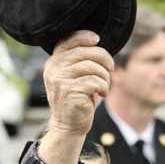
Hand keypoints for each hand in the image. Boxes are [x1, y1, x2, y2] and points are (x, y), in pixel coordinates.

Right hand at [38, 31, 113, 163]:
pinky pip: (94, 81)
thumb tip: (97, 43)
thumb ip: (80, 60)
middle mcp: (53, 69)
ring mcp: (60, 80)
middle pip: (84, 52)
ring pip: (91, 67)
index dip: (84, 36)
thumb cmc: (78, 100)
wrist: (69, 126)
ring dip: (104, 76)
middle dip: (103, 58)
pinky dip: (103, 86)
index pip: (67, 41)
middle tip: (111, 68)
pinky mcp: (69, 91)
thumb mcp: (76, 77)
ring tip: (104, 86)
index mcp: (53, 63)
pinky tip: (102, 94)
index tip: (97, 40)